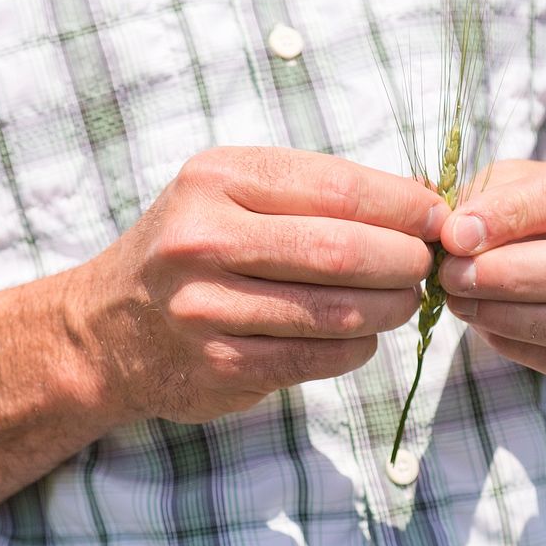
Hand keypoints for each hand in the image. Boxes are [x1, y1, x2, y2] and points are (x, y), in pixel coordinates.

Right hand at [72, 147, 447, 422]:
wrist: (107, 328)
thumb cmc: (195, 248)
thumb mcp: (235, 194)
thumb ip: (317, 192)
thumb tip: (420, 195)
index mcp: (217, 180)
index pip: (337, 188)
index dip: (404, 205)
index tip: (437, 217)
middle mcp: (204, 240)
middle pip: (342, 251)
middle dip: (405, 260)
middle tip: (425, 265)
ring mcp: (208, 309)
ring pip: (338, 311)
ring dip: (391, 308)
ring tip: (403, 299)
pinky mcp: (221, 365)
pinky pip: (320, 356)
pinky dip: (359, 346)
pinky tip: (362, 334)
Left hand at [439, 148, 545, 392]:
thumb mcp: (533, 180)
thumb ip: (494, 197)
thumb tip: (452, 232)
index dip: (516, 215)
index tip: (456, 234)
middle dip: (512, 277)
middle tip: (452, 276)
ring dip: (514, 319)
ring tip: (462, 302)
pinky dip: (527, 351)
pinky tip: (489, 329)